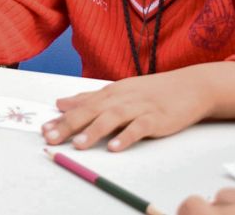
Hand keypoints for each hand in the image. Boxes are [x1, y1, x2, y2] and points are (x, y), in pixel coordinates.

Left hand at [41, 67, 213, 151]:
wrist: (190, 87)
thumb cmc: (151, 91)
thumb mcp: (118, 91)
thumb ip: (89, 98)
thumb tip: (61, 103)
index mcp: (110, 92)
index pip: (81, 106)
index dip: (62, 118)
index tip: (44, 129)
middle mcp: (121, 98)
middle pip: (91, 111)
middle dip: (69, 125)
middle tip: (52, 138)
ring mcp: (139, 107)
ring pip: (113, 118)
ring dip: (94, 131)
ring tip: (78, 144)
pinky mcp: (157, 118)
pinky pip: (139, 128)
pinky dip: (126, 136)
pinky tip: (114, 147)